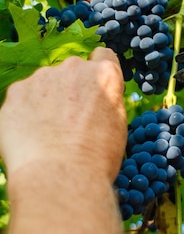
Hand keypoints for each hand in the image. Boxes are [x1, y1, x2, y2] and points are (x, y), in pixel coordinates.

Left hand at [0, 48, 126, 180]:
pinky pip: (21, 99)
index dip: (98, 75)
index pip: (103, 57)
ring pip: (43, 85)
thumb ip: (106, 101)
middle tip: (68, 122)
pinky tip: (31, 138)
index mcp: (104, 75)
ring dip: (45, 101)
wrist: (60, 177)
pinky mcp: (15, 93)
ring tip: (47, 135)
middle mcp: (73, 68)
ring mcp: (40, 78)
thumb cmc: (95, 158)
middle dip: (69, 90)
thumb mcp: (117, 125)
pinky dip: (24, 114)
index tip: (93, 91)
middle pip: (71, 72)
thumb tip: (96, 99)